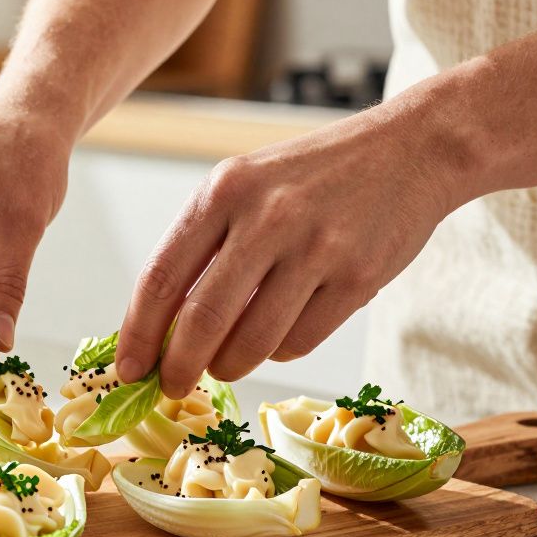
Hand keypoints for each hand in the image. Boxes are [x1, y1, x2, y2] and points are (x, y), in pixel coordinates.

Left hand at [116, 111, 465, 397]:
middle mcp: (266, 217)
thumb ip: (202, 247)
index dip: (137, 333)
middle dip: (179, 367)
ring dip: (229, 367)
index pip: (161, 277)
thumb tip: (157, 328)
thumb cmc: (310, 178)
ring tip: (226, 364)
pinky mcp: (357, 277)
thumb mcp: (244, 187)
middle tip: (172, 386)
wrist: (408, 150)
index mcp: (223, 191)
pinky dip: (278, 352)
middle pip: (202, 321)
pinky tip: (279, 334)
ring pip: (251, 342)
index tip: (128, 370)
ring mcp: (315, 248)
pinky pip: (298, 343)